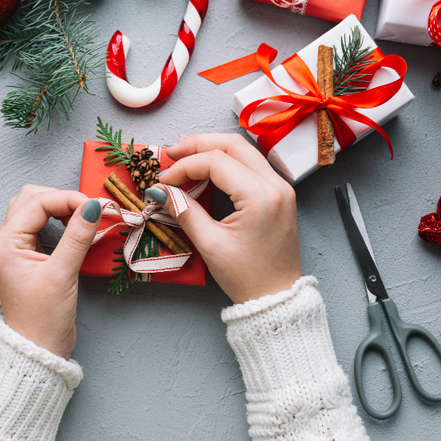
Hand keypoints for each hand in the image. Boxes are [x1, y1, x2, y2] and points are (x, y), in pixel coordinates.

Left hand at [0, 185, 101, 358]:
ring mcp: (17, 248)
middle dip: (62, 199)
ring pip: (35, 209)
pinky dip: (59, 221)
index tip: (96, 208)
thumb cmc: (43, 319)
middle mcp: (7, 241)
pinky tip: (76, 230)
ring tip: (84, 219)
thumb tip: (93, 207)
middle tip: (90, 212)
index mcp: (6, 242)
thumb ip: (77, 237)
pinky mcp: (29, 256)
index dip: (68, 199)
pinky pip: (41, 225)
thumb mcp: (62, 275)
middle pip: (32, 198)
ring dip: (60, 208)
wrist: (37, 349)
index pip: (38, 202)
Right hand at [148, 134, 300, 303]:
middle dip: (198, 145)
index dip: (184, 166)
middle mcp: (276, 184)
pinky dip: (227, 160)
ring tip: (185, 156)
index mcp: (260, 196)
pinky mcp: (279, 193)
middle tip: (170, 153)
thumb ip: (184, 211)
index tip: (163, 180)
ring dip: (213, 148)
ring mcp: (281, 187)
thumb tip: (160, 191)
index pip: (216, 162)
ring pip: (244, 150)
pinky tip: (207, 166)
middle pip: (233, 144)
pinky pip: (252, 164)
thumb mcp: (210, 245)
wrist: (277, 296)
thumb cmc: (246, 277)